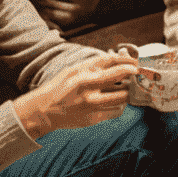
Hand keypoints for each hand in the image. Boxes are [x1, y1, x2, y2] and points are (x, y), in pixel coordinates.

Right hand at [14, 53, 136, 138]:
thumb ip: (94, 65)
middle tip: (133, 76)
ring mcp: (92, 108)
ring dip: (126, 93)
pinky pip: (116, 111)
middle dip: (131, 79)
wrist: (43, 111)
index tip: (134, 64)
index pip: (111, 65)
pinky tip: (114, 101)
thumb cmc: (59, 88)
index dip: (127, 63)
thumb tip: (116, 57)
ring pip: (122, 99)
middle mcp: (88, 93)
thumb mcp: (72, 70)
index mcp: (82, 77)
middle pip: (122, 84)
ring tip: (123, 88)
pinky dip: (119, 105)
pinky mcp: (94, 119)